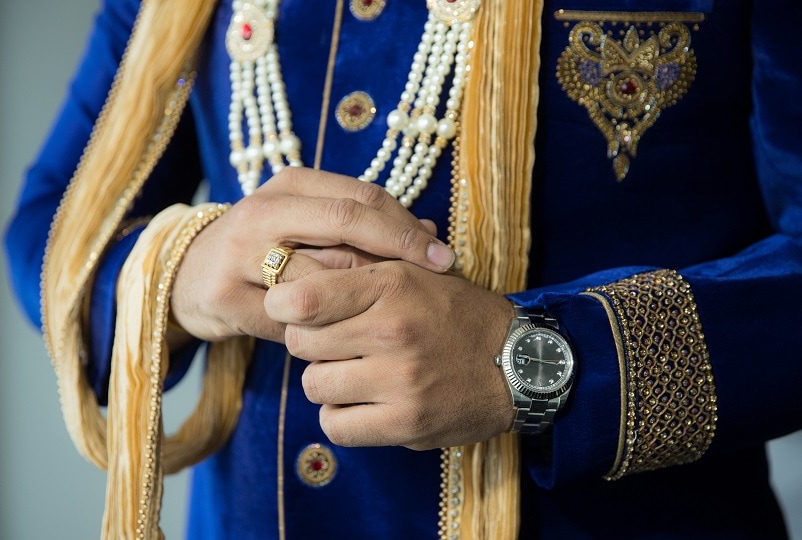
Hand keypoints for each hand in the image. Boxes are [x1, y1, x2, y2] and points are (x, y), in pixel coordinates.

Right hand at [170, 168, 454, 341]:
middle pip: (345, 226)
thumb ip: (364, 226)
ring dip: (362, 298)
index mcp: (290, 185)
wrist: (192, 274)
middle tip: (436, 277)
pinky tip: (348, 335)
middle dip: (398, 253)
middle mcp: (263, 212)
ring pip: (321, 277)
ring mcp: (239, 253)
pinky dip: (325, 329)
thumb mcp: (310, 224)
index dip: (406, 227)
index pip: (361, 198)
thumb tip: (431, 231)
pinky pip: (293, 320)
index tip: (443, 255)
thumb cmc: (268, 246)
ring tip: (394, 311)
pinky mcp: (225, 296)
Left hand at [264, 260, 516, 449]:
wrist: (519, 362)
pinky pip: (335, 425)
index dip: (283, 305)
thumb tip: (297, 265)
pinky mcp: (405, 423)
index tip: (289, 309)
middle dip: (310, 343)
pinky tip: (362, 403)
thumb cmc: (458, 314)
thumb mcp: (416, 273)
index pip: (303, 298)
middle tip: (335, 342)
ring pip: (314, 385)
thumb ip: (361, 267)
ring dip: (327, 381)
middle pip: (302, 343)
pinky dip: (342, 417)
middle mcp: (392, 330)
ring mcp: (399, 380)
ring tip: (355, 372)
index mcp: (391, 284)